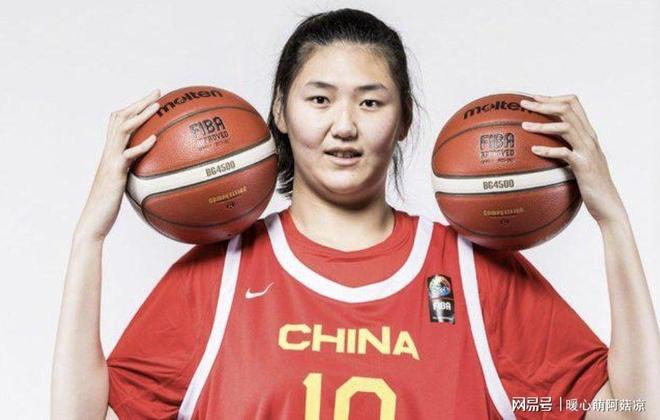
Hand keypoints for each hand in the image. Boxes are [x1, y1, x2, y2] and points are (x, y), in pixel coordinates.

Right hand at [74, 89, 161, 240]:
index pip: (119, 122)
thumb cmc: (109, 207)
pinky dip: (141, 146)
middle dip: (139, 102)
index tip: (153, 98)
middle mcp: (109, 152)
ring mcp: (110, 161)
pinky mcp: (114, 174)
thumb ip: (135, 174)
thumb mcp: (125, 186)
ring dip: (140, 116)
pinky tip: (155, 140)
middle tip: (158, 92)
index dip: (134, 107)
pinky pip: (128, 156)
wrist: (93, 222)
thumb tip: (156, 173)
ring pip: (122, 130)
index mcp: (111, 153)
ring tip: (157, 107)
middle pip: (121, 118)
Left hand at [519, 94, 626, 225]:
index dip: (552, 98)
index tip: (533, 98)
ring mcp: (588, 150)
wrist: (607, 203)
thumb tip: (538, 148)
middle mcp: (589, 138)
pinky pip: (565, 153)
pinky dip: (548, 149)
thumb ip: (564, 150)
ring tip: (524, 125)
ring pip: (566, 127)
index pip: (573, 104)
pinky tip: (534, 150)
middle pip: (567, 109)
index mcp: (587, 133)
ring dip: (543, 124)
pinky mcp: (584, 165)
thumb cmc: (589, 184)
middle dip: (544, 103)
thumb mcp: (576, 162)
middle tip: (523, 104)